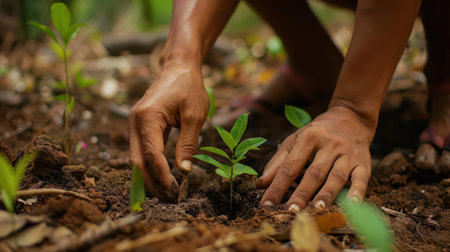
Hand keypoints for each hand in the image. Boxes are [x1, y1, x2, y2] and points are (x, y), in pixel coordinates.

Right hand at [129, 64, 208, 201]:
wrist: (179, 67)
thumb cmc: (189, 87)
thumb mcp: (195, 115)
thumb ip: (188, 143)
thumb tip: (184, 171)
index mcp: (148, 117)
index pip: (151, 153)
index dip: (161, 175)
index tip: (174, 190)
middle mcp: (135, 121)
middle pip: (137, 160)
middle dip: (151, 182)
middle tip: (169, 198)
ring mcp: (135, 123)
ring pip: (136, 158)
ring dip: (149, 176)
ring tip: (166, 192)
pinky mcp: (140, 125)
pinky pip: (141, 150)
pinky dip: (149, 165)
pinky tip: (162, 176)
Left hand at [257, 106, 373, 210]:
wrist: (350, 118)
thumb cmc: (316, 134)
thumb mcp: (295, 141)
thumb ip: (278, 162)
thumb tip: (260, 185)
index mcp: (308, 138)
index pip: (290, 166)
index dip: (277, 186)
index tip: (267, 204)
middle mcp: (329, 145)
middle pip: (314, 173)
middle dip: (301, 193)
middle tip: (290, 211)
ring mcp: (347, 154)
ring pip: (336, 176)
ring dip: (327, 194)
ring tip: (317, 210)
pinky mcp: (363, 162)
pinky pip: (361, 178)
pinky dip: (357, 192)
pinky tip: (352, 205)